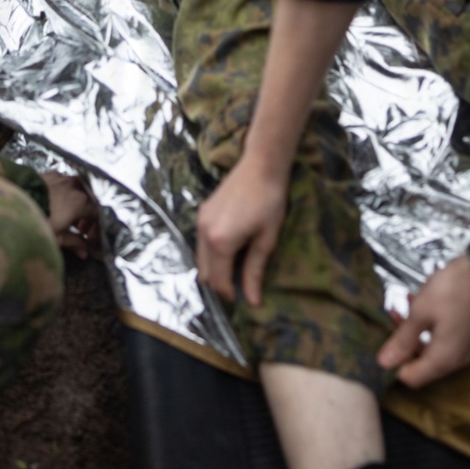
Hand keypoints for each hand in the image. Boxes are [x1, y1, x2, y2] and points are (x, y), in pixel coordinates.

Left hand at [42, 171, 98, 257]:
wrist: (14, 201)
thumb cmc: (40, 222)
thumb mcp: (57, 237)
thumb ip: (74, 243)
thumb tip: (86, 253)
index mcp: (82, 203)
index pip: (98, 213)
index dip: (96, 226)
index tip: (90, 237)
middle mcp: (76, 187)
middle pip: (89, 199)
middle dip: (86, 214)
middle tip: (79, 228)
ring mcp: (63, 178)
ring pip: (77, 188)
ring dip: (76, 201)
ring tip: (67, 214)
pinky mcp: (50, 173)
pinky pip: (63, 182)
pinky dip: (65, 191)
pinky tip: (55, 200)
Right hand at [196, 154, 288, 307]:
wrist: (260, 166)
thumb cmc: (269, 202)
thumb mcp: (266, 239)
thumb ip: (254, 271)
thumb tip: (252, 302)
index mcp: (220, 243)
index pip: (219, 281)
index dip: (230, 295)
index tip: (243, 301)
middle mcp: (204, 234)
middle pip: (204, 273)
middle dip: (219, 285)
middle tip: (238, 289)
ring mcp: (200, 221)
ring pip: (200, 259)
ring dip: (213, 269)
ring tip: (234, 271)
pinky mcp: (202, 212)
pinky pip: (200, 243)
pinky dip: (210, 254)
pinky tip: (228, 251)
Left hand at [377, 256, 469, 386]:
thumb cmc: (447, 292)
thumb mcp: (419, 313)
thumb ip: (401, 340)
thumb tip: (383, 364)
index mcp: (443, 360)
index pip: (412, 377)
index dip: (393, 364)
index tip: (381, 343)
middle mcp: (454, 361)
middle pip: (420, 364)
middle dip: (401, 344)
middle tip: (390, 320)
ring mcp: (461, 350)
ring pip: (427, 350)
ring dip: (411, 333)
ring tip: (398, 309)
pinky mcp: (462, 337)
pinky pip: (438, 341)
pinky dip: (425, 328)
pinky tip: (415, 306)